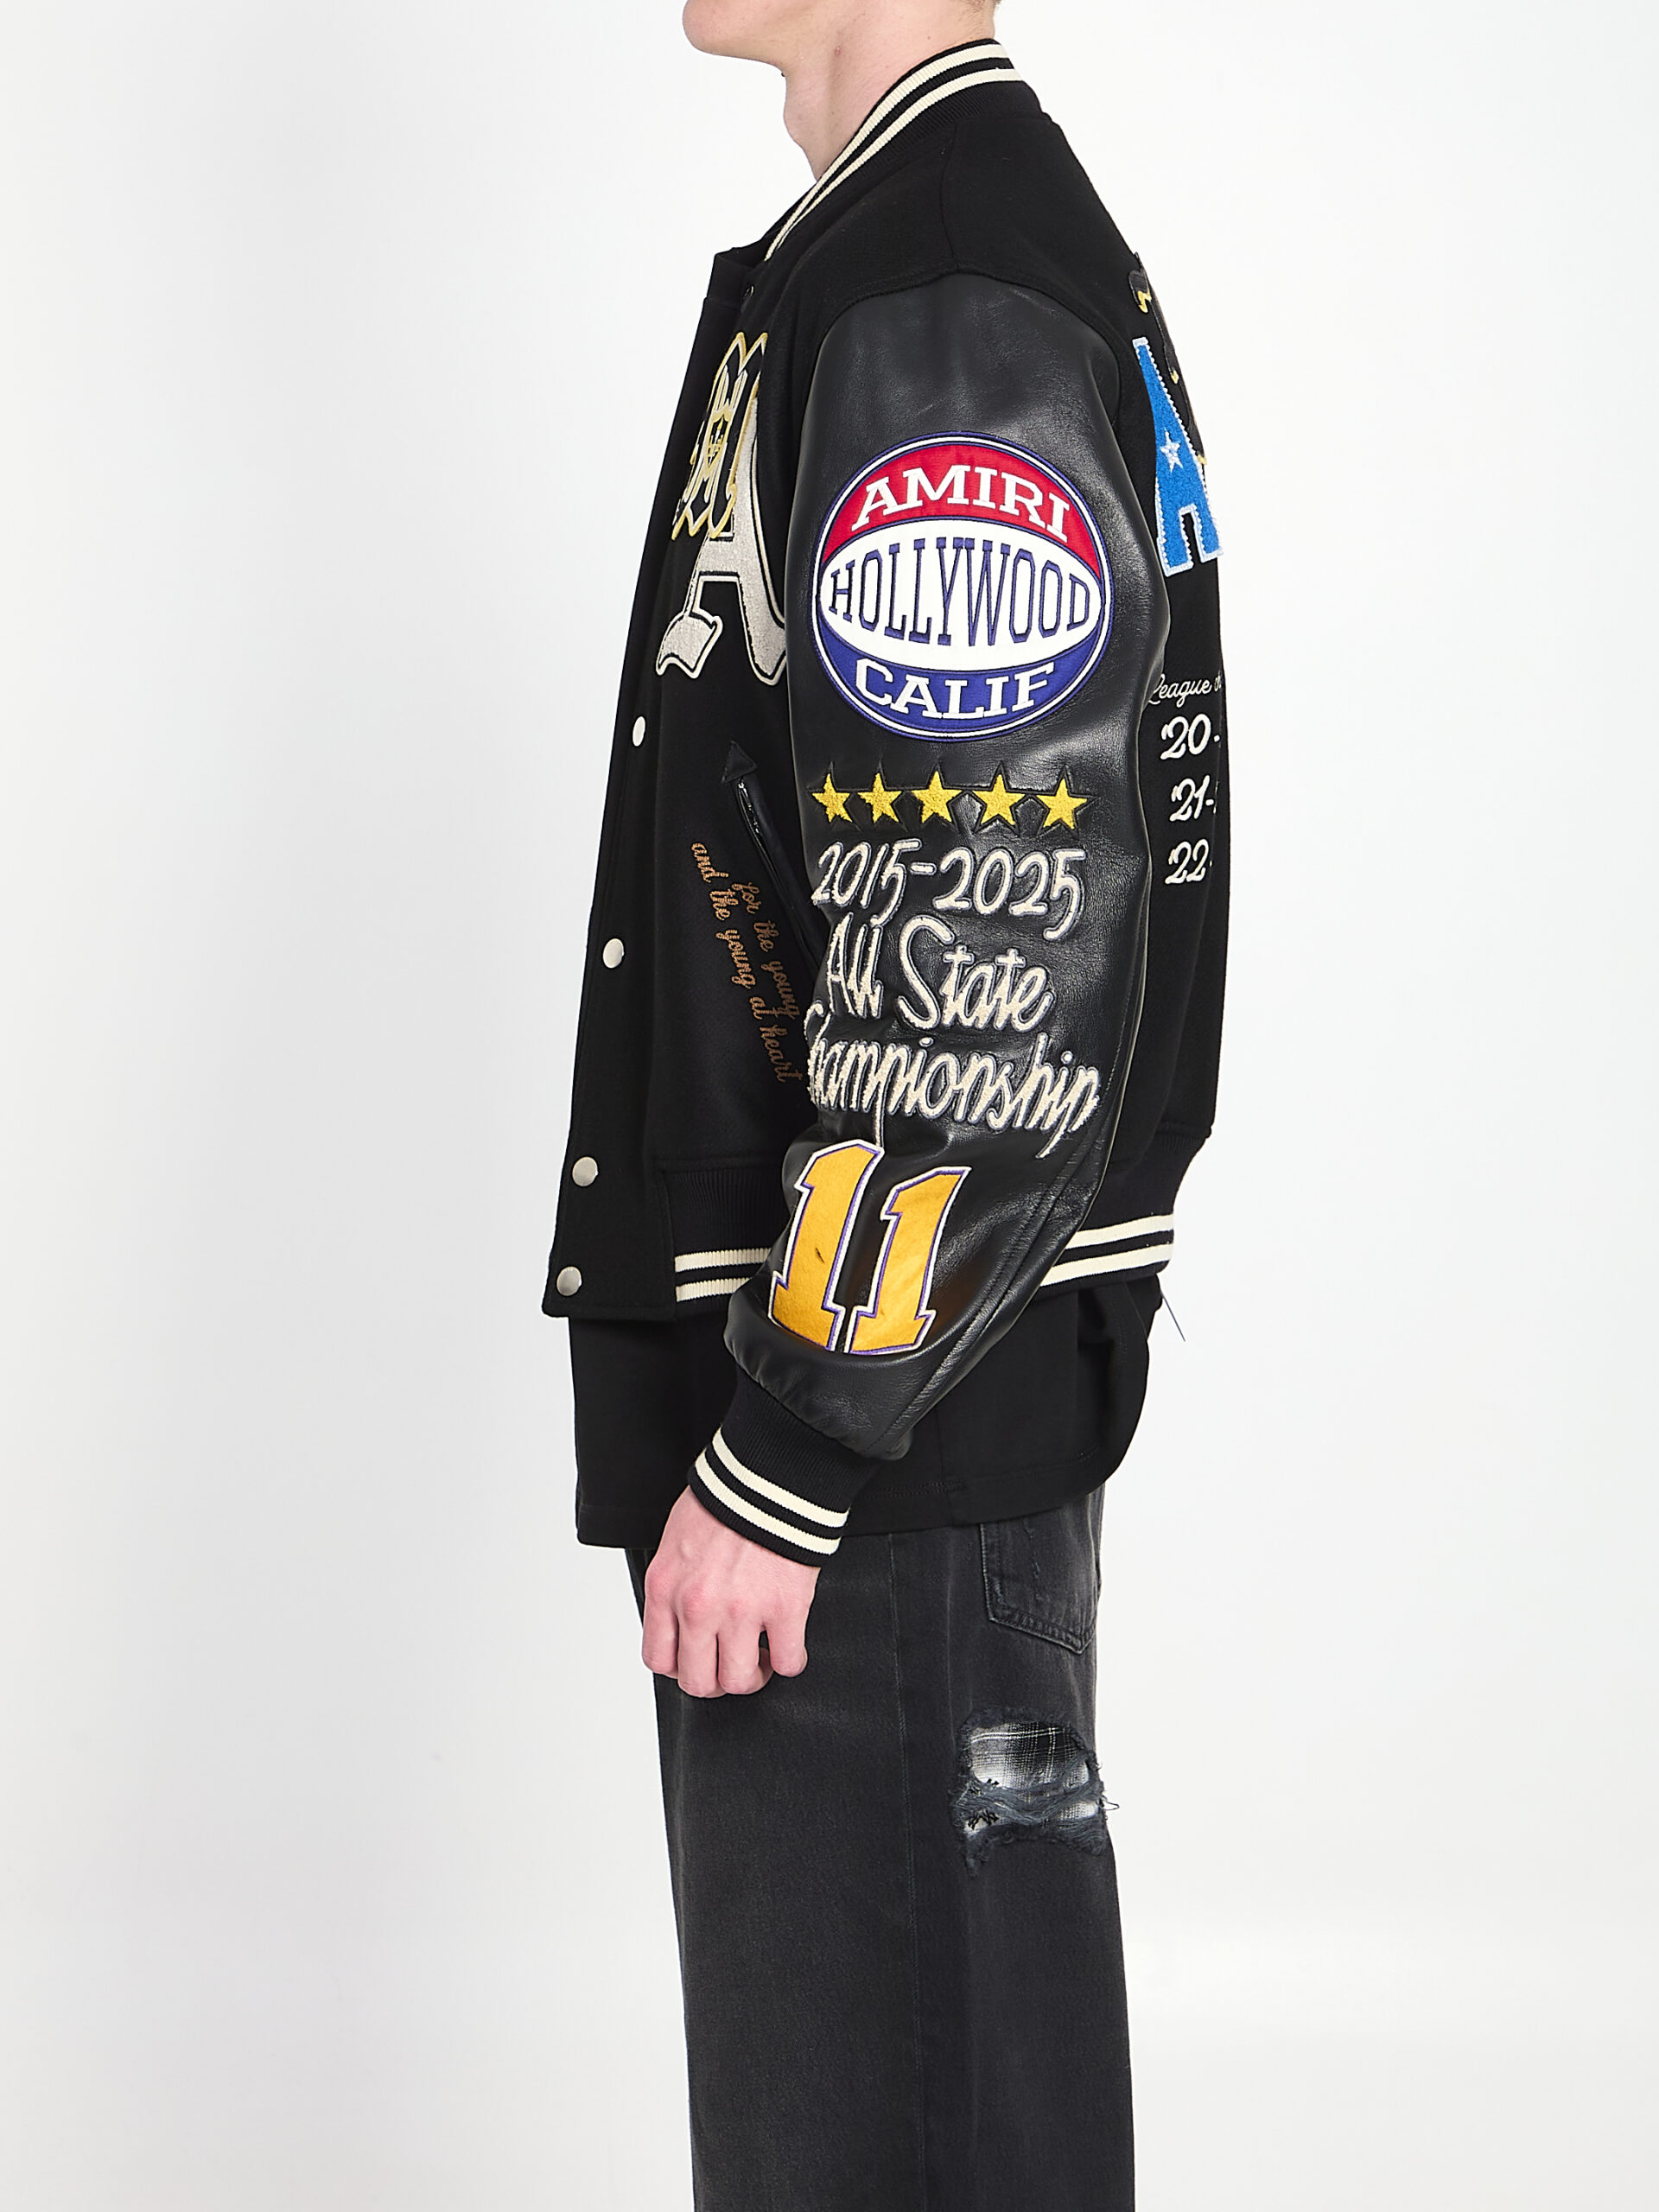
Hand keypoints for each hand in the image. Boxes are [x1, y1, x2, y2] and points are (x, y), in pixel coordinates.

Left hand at [642, 1487, 819, 1696]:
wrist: (768, 1475)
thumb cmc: (724, 1502)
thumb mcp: (675, 1543)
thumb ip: (674, 1586)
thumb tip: (682, 1621)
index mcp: (666, 1589)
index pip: (659, 1658)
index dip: (681, 1666)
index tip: (697, 1659)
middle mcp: (697, 1607)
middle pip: (698, 1681)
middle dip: (715, 1678)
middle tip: (730, 1663)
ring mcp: (741, 1612)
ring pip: (739, 1681)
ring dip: (752, 1675)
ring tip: (761, 1657)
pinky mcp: (785, 1609)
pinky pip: (788, 1662)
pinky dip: (789, 1660)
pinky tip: (788, 1643)